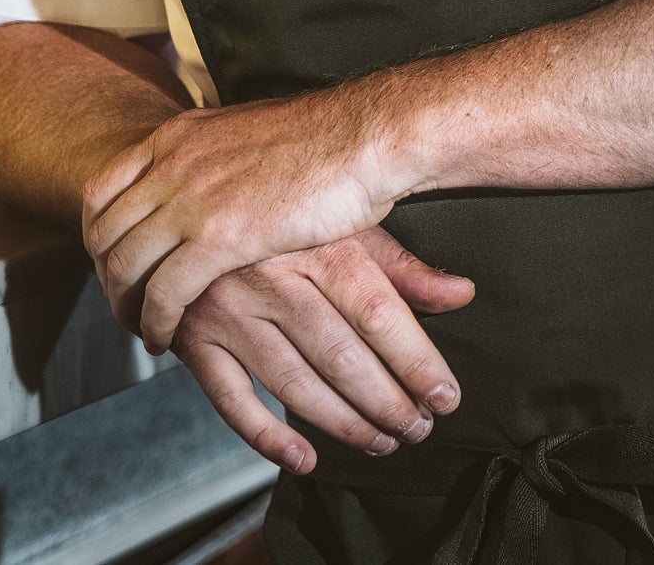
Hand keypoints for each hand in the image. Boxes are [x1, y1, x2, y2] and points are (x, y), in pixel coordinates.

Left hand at [83, 87, 406, 351]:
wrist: (363, 136)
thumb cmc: (325, 137)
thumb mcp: (249, 131)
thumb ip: (216, 153)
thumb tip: (211, 172)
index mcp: (180, 135)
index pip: (103, 188)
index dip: (97, 233)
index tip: (109, 259)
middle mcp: (174, 164)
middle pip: (104, 232)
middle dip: (105, 275)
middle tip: (122, 303)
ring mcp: (192, 200)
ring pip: (124, 266)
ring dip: (124, 305)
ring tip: (140, 327)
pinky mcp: (219, 238)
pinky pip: (163, 292)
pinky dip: (155, 322)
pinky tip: (165, 337)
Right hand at [171, 228, 475, 474]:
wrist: (192, 194)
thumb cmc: (282, 207)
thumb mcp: (344, 222)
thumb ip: (401, 266)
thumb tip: (461, 295)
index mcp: (315, 242)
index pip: (376, 313)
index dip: (415, 362)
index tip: (444, 396)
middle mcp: (271, 275)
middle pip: (340, 356)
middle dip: (387, 403)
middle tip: (418, 428)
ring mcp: (228, 309)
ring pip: (294, 384)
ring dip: (343, 424)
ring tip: (380, 442)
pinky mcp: (194, 338)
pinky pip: (231, 400)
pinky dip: (268, 437)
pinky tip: (304, 457)